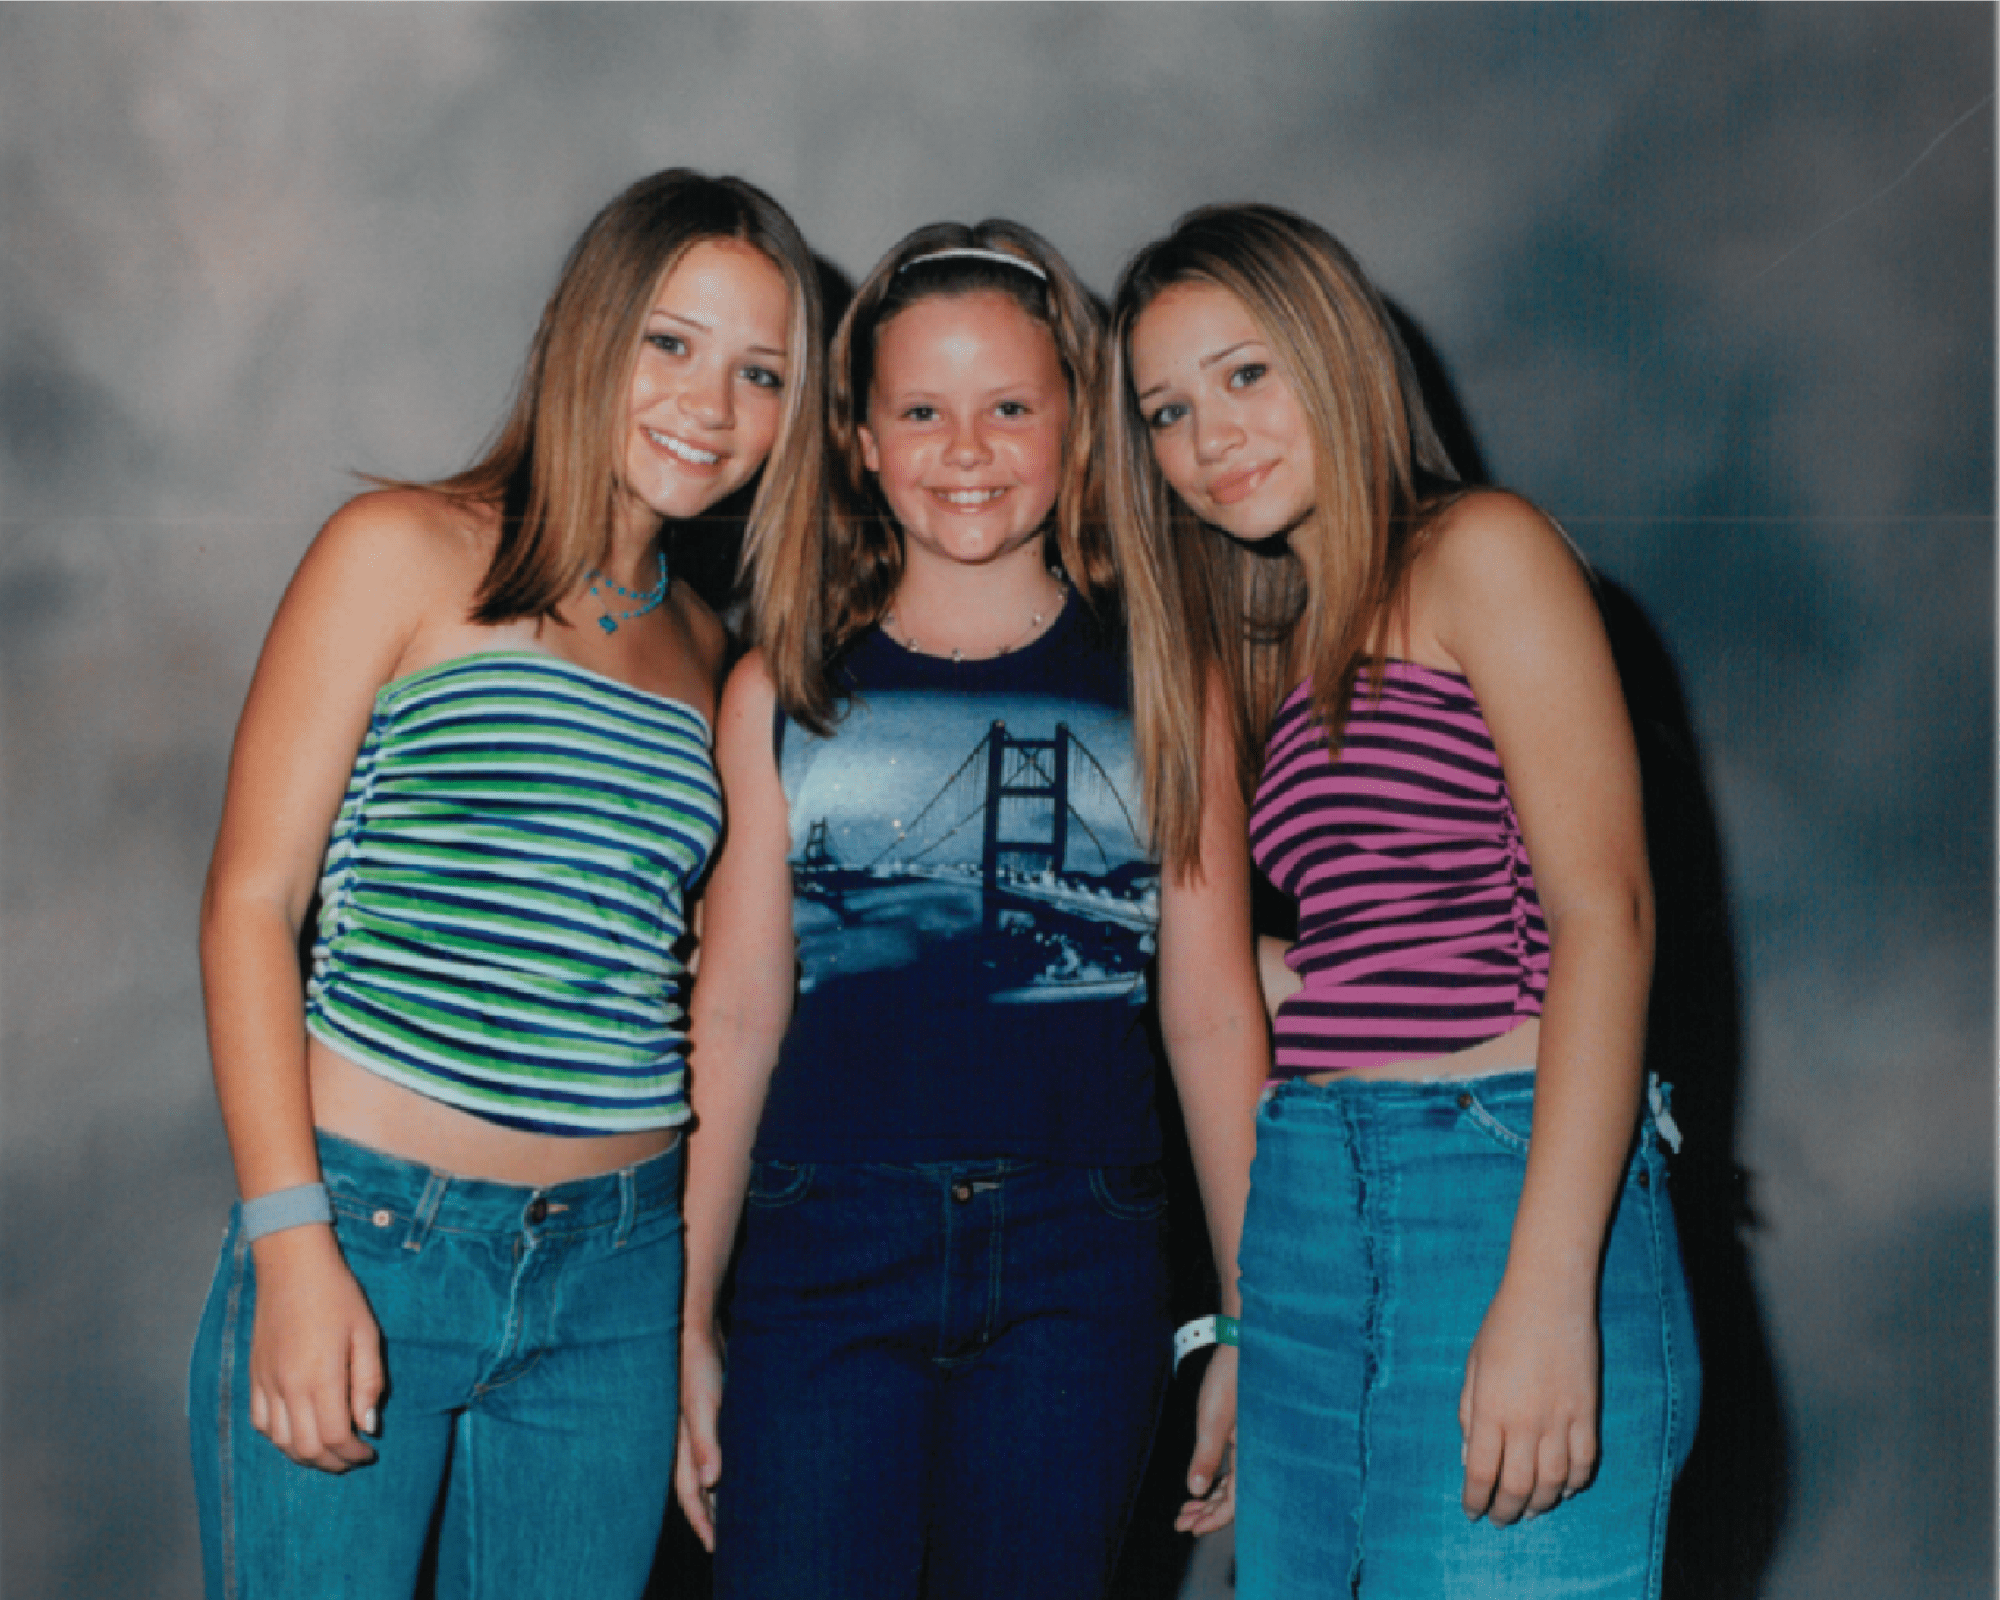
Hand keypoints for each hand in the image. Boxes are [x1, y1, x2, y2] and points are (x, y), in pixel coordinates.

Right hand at [247, 1225, 382, 1472]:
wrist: (292, 1266)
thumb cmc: (337, 1295)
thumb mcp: (366, 1333)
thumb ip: (369, 1382)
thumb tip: (367, 1425)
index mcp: (320, 1377)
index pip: (333, 1437)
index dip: (353, 1454)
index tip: (369, 1452)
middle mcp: (288, 1387)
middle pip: (305, 1448)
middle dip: (332, 1462)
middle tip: (352, 1457)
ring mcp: (266, 1383)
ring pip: (279, 1442)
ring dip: (305, 1454)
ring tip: (329, 1449)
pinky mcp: (254, 1375)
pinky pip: (260, 1422)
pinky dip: (279, 1438)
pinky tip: (298, 1430)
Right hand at [675, 1321, 725, 1550]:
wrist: (701, 1331)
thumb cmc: (699, 1366)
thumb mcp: (704, 1404)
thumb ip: (705, 1443)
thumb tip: (711, 1482)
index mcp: (682, 1445)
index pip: (688, 1494)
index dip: (701, 1521)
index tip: (716, 1546)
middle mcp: (688, 1442)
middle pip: (697, 1490)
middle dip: (710, 1516)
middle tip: (729, 1542)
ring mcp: (700, 1430)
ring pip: (708, 1473)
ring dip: (720, 1496)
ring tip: (738, 1518)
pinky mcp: (714, 1417)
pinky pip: (718, 1453)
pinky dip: (728, 1470)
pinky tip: (743, 1475)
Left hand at [1176, 1344, 1237, 1535]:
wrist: (1244, 1345)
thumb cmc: (1231, 1379)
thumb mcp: (1213, 1419)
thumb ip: (1206, 1456)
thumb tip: (1195, 1490)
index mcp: (1253, 1455)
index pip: (1235, 1500)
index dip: (1214, 1519)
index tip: (1191, 1529)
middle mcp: (1254, 1455)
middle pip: (1233, 1496)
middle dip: (1207, 1512)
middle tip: (1182, 1523)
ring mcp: (1249, 1445)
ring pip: (1231, 1483)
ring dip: (1208, 1498)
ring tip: (1186, 1510)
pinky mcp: (1243, 1434)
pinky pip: (1231, 1467)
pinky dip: (1214, 1478)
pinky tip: (1201, 1485)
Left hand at [1458, 1274, 1598, 1524]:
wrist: (1550, 1295)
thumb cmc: (1502, 1326)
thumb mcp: (1473, 1367)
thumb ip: (1470, 1414)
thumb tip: (1470, 1460)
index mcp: (1491, 1410)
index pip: (1481, 1473)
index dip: (1476, 1500)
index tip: (1472, 1511)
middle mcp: (1526, 1423)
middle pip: (1517, 1487)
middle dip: (1506, 1511)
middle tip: (1499, 1519)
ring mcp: (1561, 1420)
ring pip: (1553, 1482)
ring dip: (1540, 1503)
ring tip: (1528, 1510)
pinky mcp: (1588, 1413)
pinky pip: (1585, 1462)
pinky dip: (1574, 1483)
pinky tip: (1563, 1489)